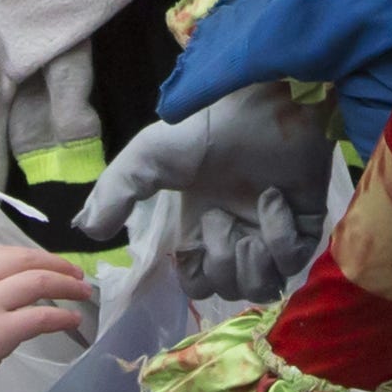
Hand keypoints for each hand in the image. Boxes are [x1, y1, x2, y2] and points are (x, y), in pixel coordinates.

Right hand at [0, 242, 98, 391]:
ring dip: (67, 285)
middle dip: (55, 263)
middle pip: (24, 260)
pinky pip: (42, 316)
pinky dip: (62, 316)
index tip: (45, 264)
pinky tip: (73, 320)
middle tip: (74, 273)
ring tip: (83, 292)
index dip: (29, 258)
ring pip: (39, 281)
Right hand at [79, 81, 337, 297]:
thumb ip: (115, 193)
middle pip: (231, 290)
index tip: (190, 244)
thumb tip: (85, 232)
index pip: (198, 282)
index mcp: (201, 227)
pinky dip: (281, 234)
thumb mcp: (148, 157)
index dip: (196, 277)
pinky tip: (274, 198)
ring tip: (250, 217)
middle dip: (223, 262)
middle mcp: (238, 233)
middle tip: (222, 220)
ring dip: (252, 257)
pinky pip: (295, 261)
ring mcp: (273, 232)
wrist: (264, 102)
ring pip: (264, 286)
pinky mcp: (306, 225)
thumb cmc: (207, 126)